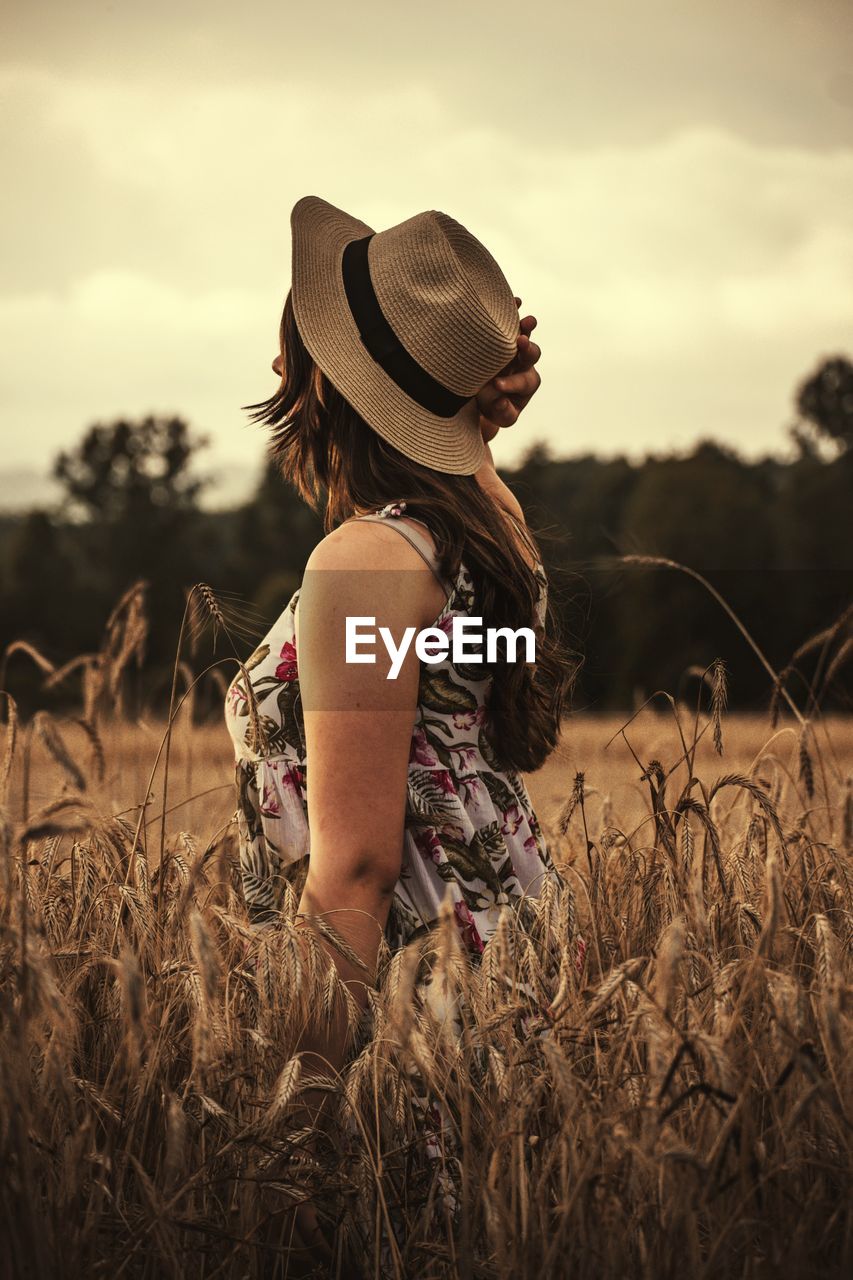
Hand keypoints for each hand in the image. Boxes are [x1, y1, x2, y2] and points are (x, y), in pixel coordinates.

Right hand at [477, 297, 541, 443]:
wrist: (487, 397)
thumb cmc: (495, 407)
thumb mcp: (501, 415)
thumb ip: (504, 412)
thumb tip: (501, 401)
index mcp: (527, 382)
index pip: (524, 381)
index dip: (512, 382)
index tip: (497, 385)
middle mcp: (524, 363)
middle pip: (532, 354)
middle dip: (528, 349)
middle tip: (522, 343)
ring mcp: (514, 348)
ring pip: (523, 335)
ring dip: (525, 326)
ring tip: (527, 319)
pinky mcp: (503, 337)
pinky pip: (510, 323)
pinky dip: (513, 312)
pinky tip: (514, 300)